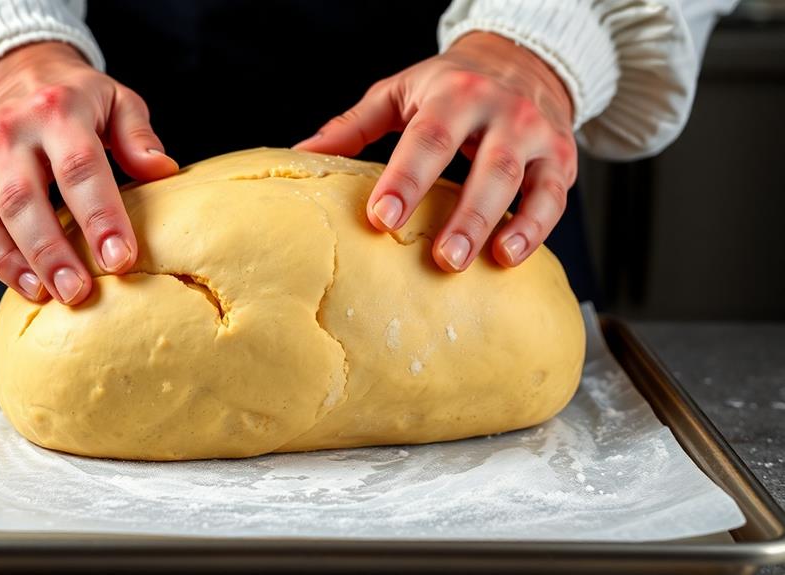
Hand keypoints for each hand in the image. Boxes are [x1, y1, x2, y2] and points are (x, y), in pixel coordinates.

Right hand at [0, 42, 177, 303]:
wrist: (9, 72)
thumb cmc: (72, 96)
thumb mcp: (114, 99)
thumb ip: (138, 135)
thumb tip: (163, 171)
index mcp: (57, 111)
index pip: (80, 168)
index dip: (100, 217)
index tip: (120, 258)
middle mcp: (12, 133)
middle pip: (27, 200)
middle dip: (54, 252)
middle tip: (80, 291)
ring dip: (22, 264)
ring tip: (53, 296)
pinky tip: (28, 287)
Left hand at [296, 32, 576, 271]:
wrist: (523, 60)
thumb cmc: (450, 85)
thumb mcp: (401, 93)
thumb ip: (354, 125)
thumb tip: (302, 155)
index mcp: (454, 94)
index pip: (428, 139)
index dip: (405, 180)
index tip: (380, 218)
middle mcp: (501, 111)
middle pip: (488, 165)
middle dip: (464, 214)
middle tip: (442, 259)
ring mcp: (536, 135)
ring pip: (523, 183)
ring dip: (500, 225)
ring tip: (479, 262)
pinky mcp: (560, 159)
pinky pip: (554, 198)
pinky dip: (536, 228)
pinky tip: (511, 256)